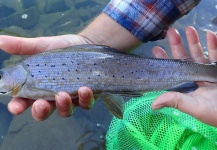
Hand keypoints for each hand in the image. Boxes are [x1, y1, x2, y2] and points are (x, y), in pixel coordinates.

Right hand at [0, 13, 139, 120]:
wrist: (86, 45)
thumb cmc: (62, 49)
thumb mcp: (42, 46)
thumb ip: (23, 46)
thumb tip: (0, 40)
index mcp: (38, 88)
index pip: (24, 101)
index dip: (18, 106)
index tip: (16, 107)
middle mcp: (53, 97)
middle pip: (44, 111)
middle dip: (41, 111)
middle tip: (41, 105)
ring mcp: (70, 99)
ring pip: (65, 111)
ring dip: (63, 106)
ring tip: (63, 95)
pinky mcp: (86, 97)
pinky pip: (85, 104)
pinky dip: (85, 100)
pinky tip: (85, 89)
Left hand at [151, 26, 216, 126]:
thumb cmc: (215, 112)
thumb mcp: (195, 108)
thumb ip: (176, 101)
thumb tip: (153, 105)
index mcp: (186, 85)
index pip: (172, 70)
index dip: (165, 60)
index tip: (156, 49)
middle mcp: (195, 77)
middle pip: (184, 58)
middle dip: (177, 45)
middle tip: (170, 32)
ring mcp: (208, 72)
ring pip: (199, 53)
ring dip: (194, 41)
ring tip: (189, 29)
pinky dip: (214, 44)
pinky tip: (210, 34)